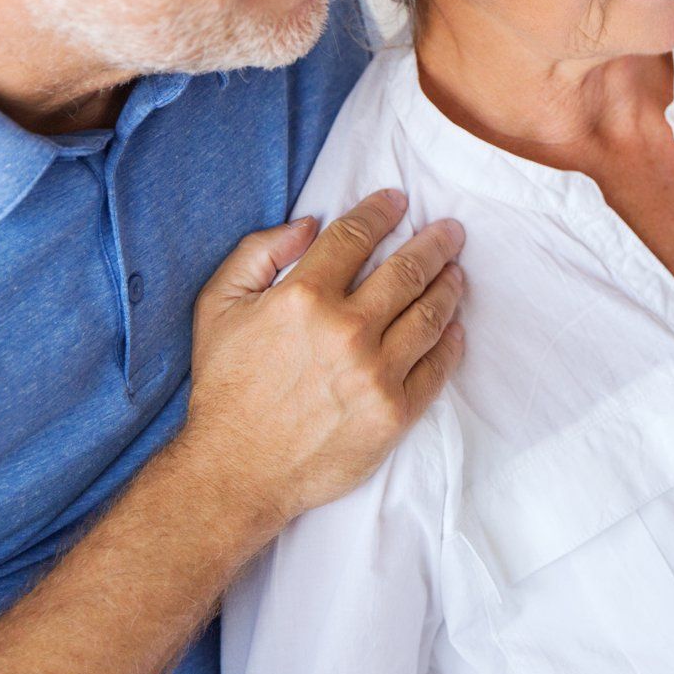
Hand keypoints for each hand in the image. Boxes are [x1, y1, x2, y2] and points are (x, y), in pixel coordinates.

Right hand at [180, 190, 466, 524]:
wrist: (236, 472)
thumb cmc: (226, 387)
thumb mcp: (217, 307)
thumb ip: (258, 253)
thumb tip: (309, 225)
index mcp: (303, 298)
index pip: (356, 236)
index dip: (381, 212)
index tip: (399, 201)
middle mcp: (346, 331)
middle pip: (407, 271)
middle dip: (435, 244)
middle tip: (451, 231)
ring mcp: (375, 374)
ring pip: (430, 315)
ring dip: (449, 287)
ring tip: (456, 272)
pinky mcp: (394, 413)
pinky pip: (436, 368)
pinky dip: (451, 342)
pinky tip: (455, 327)